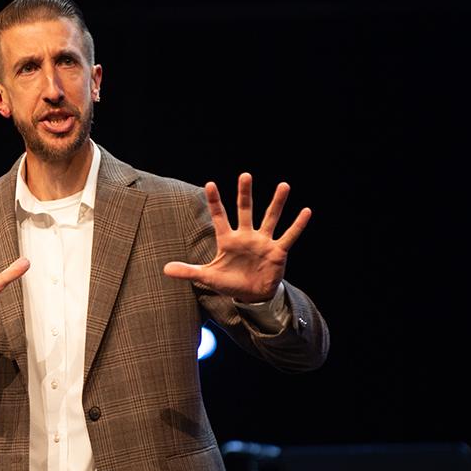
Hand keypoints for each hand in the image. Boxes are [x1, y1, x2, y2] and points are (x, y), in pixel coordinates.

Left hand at [162, 173, 311, 302]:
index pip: (219, 216)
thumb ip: (188, 271)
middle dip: (245, 193)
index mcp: (228, 240)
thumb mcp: (208, 277)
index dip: (215, 201)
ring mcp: (263, 242)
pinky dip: (298, 225)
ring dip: (277, 202)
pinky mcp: (278, 251)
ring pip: (271, 217)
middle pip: (245, 210)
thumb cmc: (230, 282)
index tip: (210, 184)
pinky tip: (306, 211)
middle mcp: (246, 236)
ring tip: (284, 185)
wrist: (252, 295)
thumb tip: (165, 269)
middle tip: (245, 175)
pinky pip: (289, 236)